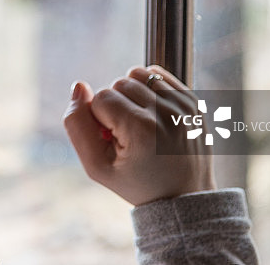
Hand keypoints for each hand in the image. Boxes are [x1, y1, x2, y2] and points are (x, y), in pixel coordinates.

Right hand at [63, 65, 215, 205]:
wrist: (184, 196)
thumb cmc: (137, 182)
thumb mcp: (97, 167)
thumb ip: (77, 126)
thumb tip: (79, 86)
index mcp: (142, 129)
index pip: (101, 97)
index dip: (100, 120)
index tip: (115, 142)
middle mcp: (166, 112)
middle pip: (119, 82)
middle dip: (116, 105)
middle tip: (127, 135)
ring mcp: (183, 104)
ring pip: (137, 74)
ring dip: (131, 94)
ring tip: (139, 122)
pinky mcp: (192, 99)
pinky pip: (157, 74)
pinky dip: (148, 88)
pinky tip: (151, 112)